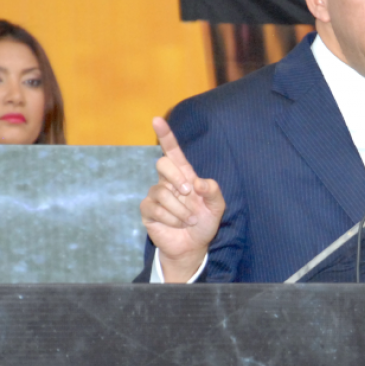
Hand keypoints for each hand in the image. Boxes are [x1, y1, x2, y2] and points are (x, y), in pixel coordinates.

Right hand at [140, 117, 225, 281]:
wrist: (193, 246)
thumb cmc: (204, 223)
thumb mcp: (216, 207)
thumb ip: (213, 191)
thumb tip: (196, 182)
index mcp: (184, 175)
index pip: (172, 151)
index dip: (165, 136)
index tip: (157, 120)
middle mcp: (167, 182)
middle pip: (162, 164)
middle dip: (176, 177)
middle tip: (188, 193)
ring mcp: (155, 195)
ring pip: (163, 192)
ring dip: (181, 210)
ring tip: (189, 220)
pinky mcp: (148, 210)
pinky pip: (156, 209)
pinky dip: (172, 219)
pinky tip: (178, 225)